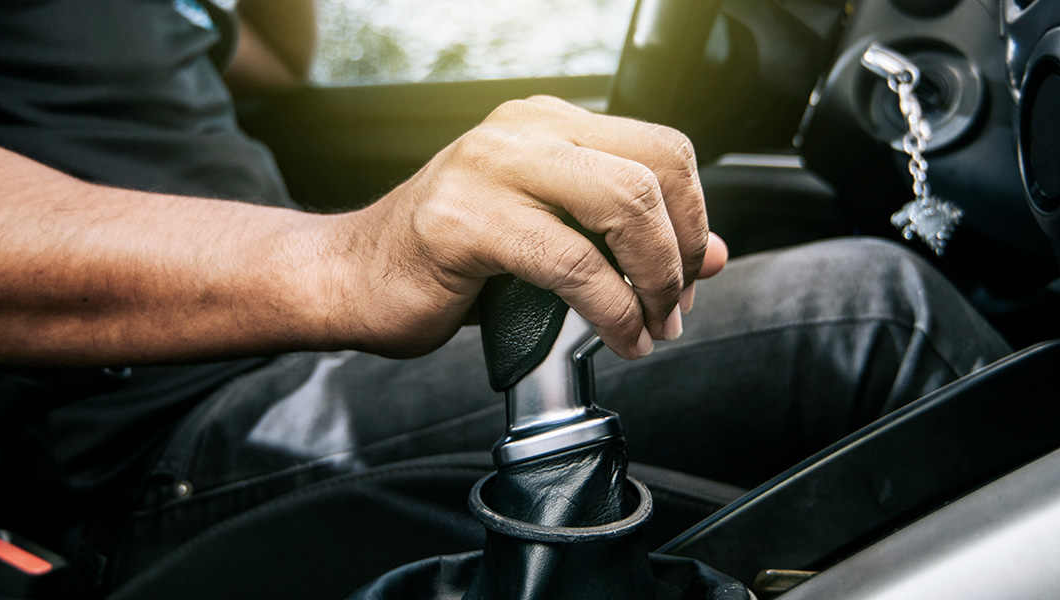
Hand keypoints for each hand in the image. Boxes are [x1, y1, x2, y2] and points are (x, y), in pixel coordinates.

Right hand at [333, 95, 723, 359]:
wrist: (349, 278)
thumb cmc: (444, 260)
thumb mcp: (551, 237)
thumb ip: (625, 238)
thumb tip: (710, 256)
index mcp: (546, 124)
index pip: (662, 148)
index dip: (694, 216)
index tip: (690, 272)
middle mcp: (522, 131)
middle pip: (653, 173)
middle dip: (679, 254)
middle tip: (674, 307)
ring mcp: (490, 168)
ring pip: (622, 206)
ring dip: (654, 281)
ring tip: (650, 325)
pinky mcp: (465, 219)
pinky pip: (571, 262)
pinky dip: (610, 309)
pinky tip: (616, 336)